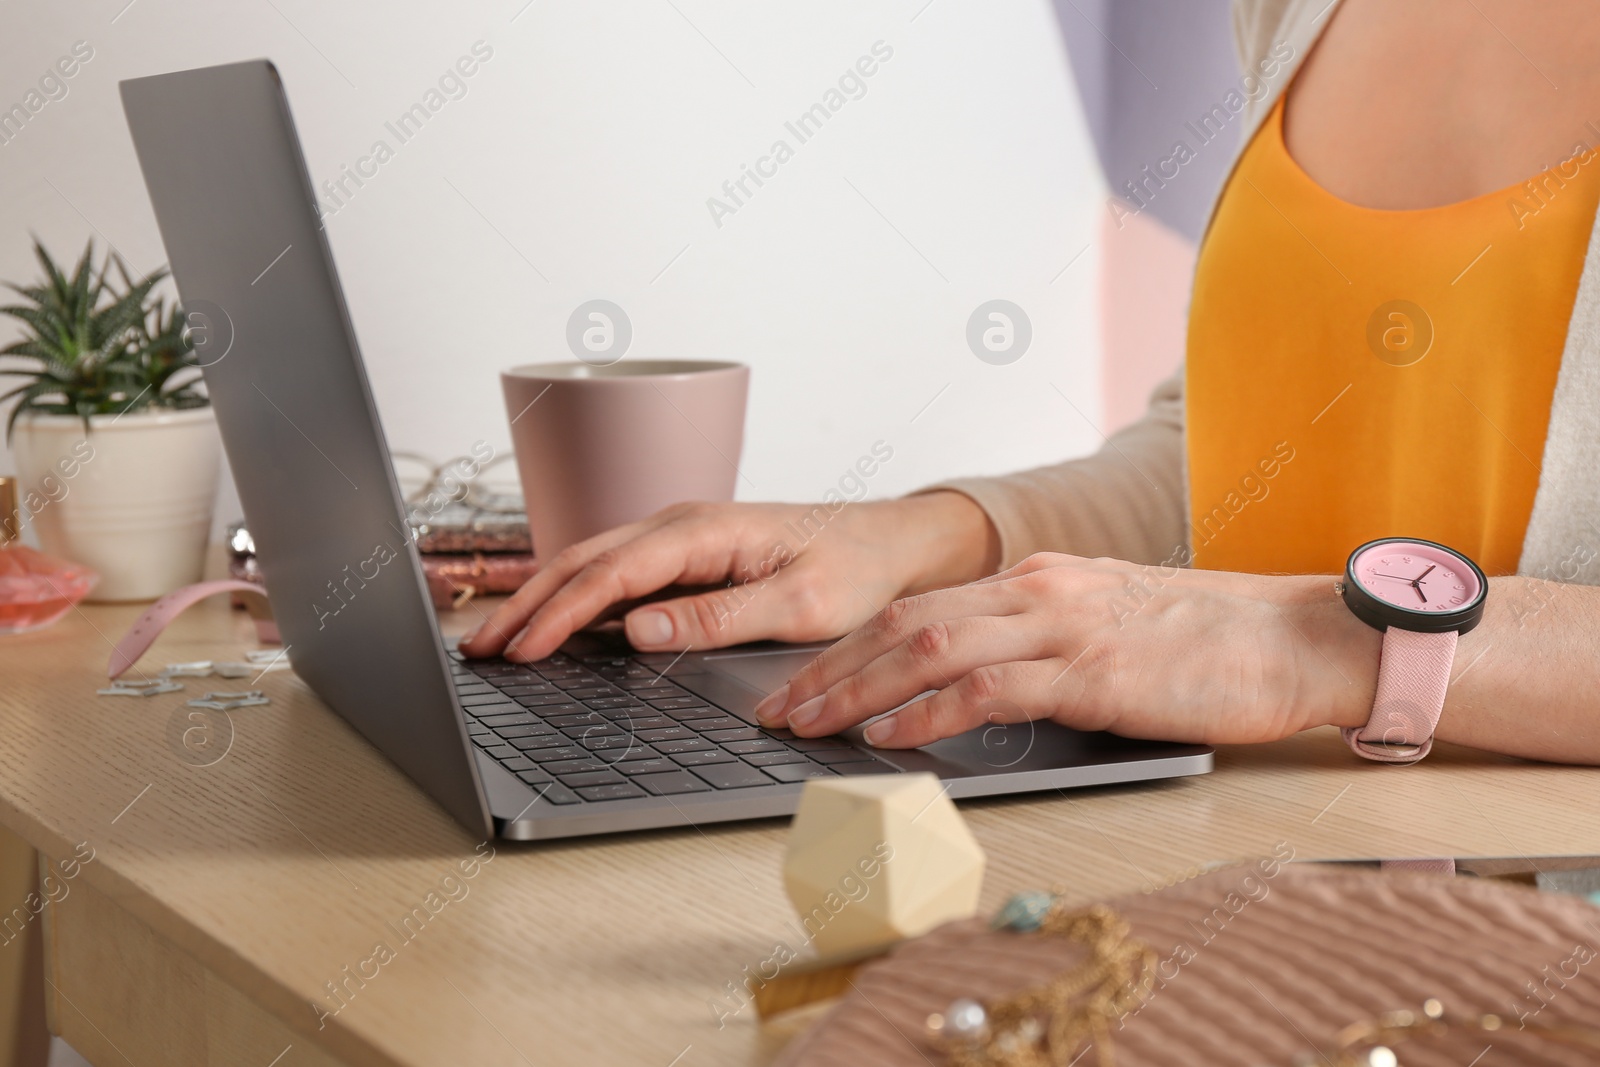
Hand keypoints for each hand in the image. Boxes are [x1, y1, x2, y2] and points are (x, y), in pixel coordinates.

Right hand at [458, 492, 997, 662]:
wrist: (888, 543)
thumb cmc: (852, 569)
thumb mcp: (799, 604)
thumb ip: (719, 616)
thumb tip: (639, 628)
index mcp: (706, 530)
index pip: (613, 573)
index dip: (561, 614)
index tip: (523, 651)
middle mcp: (683, 524)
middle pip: (584, 561)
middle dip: (527, 604)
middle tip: (479, 649)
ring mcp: (681, 536)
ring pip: (593, 562)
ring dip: (543, 598)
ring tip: (497, 638)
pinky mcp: (687, 553)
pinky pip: (618, 572)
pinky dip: (575, 596)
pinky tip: (553, 622)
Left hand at [753, 553, 1381, 748]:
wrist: (1299, 638)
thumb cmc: (1212, 643)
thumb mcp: (1111, 624)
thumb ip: (1044, 643)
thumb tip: (977, 687)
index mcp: (1039, 578)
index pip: (918, 604)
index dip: (849, 644)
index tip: (803, 680)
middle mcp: (1039, 590)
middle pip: (903, 619)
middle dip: (830, 666)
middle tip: (777, 708)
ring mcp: (1063, 625)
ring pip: (928, 647)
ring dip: (857, 689)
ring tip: (808, 726)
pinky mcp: (1092, 671)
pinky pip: (987, 688)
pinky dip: (926, 713)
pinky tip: (888, 739)